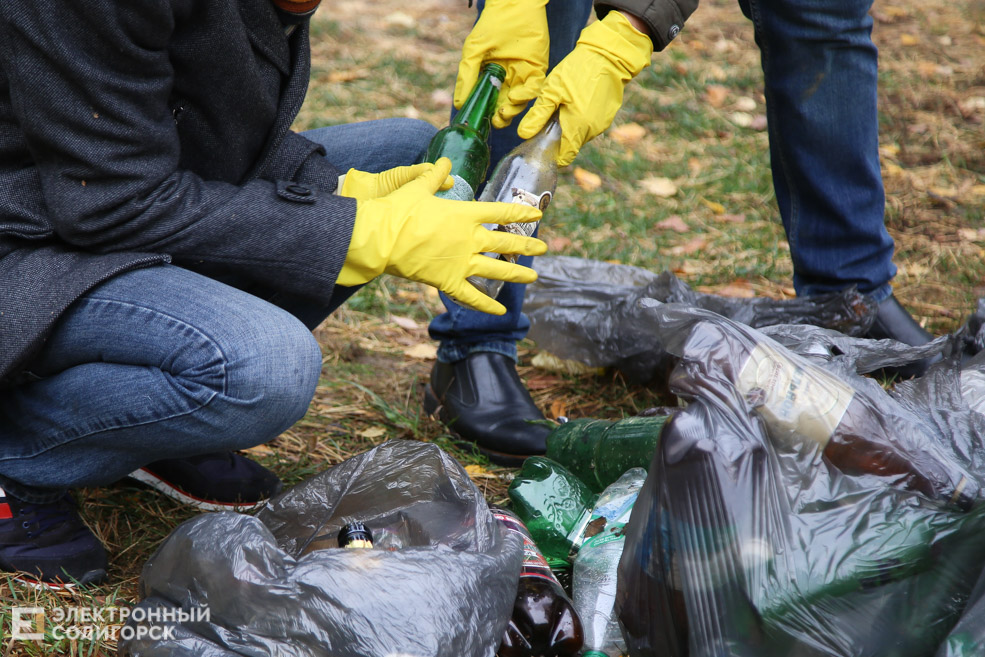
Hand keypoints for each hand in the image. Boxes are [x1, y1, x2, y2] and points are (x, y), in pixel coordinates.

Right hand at [338, 158, 546, 313]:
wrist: (379, 238)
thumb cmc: (397, 210)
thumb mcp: (416, 187)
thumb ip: (433, 175)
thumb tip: (443, 162)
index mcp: (464, 214)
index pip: (500, 213)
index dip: (520, 215)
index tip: (536, 216)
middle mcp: (469, 239)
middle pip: (505, 244)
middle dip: (527, 246)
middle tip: (542, 248)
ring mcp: (461, 262)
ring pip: (497, 270)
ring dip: (517, 273)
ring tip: (533, 276)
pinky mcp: (448, 281)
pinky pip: (472, 296)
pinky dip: (487, 305)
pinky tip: (500, 310)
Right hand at [455, 0, 549, 129]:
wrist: (516, 5)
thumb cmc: (492, 25)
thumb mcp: (473, 52)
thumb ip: (466, 77)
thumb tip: (459, 104)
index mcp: (490, 76)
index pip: (487, 100)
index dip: (484, 113)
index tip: (480, 120)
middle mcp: (507, 78)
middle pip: (504, 105)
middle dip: (500, 117)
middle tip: (495, 120)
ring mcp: (523, 75)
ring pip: (519, 102)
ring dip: (512, 111)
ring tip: (503, 112)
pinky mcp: (537, 69)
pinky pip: (533, 89)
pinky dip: (525, 96)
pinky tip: (515, 96)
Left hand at [517, 11, 652, 166]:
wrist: (609, 55)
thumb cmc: (578, 70)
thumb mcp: (552, 90)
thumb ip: (538, 115)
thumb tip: (523, 135)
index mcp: (577, 128)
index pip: (564, 157)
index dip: (552, 155)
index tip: (543, 144)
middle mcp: (592, 131)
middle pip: (571, 145)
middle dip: (559, 136)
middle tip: (551, 116)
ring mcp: (602, 124)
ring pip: (581, 135)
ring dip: (571, 126)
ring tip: (564, 105)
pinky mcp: (608, 115)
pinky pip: (590, 125)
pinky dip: (582, 119)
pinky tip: (577, 101)